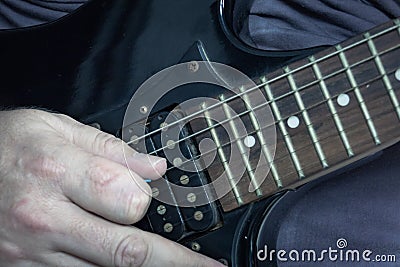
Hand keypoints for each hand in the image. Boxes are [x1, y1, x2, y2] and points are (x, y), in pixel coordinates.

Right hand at [0, 109, 223, 266]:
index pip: (125, 199)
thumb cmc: (7, 145)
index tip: (151, 196)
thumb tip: (155, 168)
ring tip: (173, 266)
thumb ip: (111, 149)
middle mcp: (43, 217)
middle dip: (174, 261)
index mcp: (56, 172)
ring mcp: (32, 251)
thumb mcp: (56, 128)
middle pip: (125, 249)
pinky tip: (121, 263)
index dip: (147, 199)